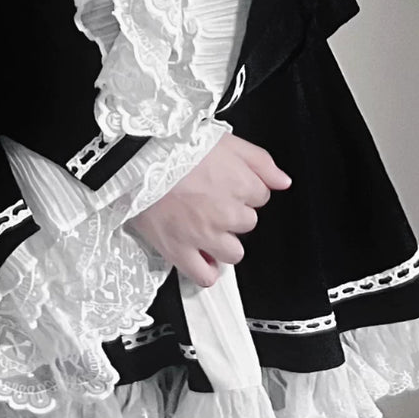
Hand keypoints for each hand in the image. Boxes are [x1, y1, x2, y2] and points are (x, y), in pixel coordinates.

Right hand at [125, 134, 292, 288]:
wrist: (135, 157)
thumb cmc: (176, 144)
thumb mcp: (226, 140)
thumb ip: (261, 162)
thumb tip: (284, 182)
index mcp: (240, 184)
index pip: (261, 196)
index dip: (243, 188)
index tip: (225, 182)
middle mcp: (227, 214)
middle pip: (247, 223)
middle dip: (233, 212)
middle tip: (209, 198)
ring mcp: (204, 236)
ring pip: (233, 252)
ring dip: (223, 241)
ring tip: (203, 224)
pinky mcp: (179, 251)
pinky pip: (205, 277)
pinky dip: (206, 269)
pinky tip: (200, 254)